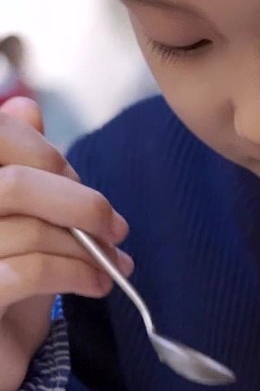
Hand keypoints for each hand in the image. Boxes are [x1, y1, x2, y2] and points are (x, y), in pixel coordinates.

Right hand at [0, 96, 133, 390]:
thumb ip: (24, 166)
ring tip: (116, 262)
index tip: (81, 183)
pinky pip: (29, 272)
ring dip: (87, 246)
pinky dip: (77, 274)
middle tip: (117, 227)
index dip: (46, 156)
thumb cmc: (7, 281)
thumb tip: (27, 104)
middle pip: (14, 184)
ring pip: (28, 230)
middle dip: (80, 203)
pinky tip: (99, 285)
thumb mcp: (22, 219)